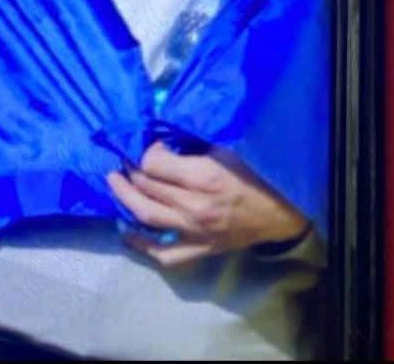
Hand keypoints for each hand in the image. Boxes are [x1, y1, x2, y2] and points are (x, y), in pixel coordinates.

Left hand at [106, 141, 309, 266]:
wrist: (280, 213)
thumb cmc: (253, 174)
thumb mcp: (224, 149)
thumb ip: (190, 146)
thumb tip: (158, 139)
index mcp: (203, 177)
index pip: (153, 164)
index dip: (143, 152)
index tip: (143, 145)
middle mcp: (195, 206)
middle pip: (146, 188)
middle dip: (129, 171)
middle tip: (121, 160)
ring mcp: (196, 232)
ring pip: (147, 217)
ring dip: (124, 198)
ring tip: (114, 183)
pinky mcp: (200, 250)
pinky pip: (164, 254)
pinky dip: (141, 244)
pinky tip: (126, 230)